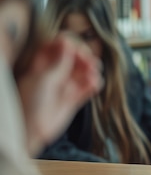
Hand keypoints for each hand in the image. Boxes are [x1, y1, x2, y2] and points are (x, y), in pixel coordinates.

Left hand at [17, 34, 101, 155]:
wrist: (32, 131)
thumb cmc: (30, 104)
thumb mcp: (44, 79)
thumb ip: (59, 62)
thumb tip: (68, 42)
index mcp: (43, 65)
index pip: (59, 46)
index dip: (69, 44)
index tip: (76, 48)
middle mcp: (56, 73)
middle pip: (75, 57)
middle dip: (84, 56)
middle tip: (89, 61)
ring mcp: (66, 86)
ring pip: (84, 71)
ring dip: (92, 69)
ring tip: (93, 74)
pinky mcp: (75, 99)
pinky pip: (89, 87)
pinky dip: (94, 84)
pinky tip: (94, 84)